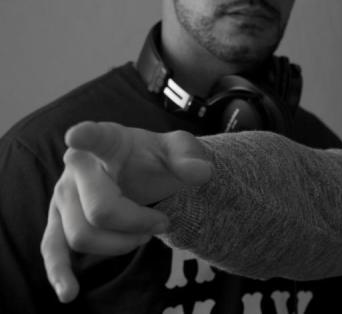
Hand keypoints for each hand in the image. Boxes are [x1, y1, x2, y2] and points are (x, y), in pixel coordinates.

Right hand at [41, 121, 212, 302]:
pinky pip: (53, 249)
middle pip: (99, 210)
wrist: (144, 171)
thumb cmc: (156, 157)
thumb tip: (201, 173)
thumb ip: (191, 157)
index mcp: (108, 141)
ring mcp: (63, 195)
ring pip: (82, 235)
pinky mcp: (59, 221)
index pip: (96, 136)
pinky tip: (69, 293)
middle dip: (138, 223)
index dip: (86, 136)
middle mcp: (77, 167)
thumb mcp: (179, 150)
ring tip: (143, 233)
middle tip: (162, 221)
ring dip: (121, 244)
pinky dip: (59, 272)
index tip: (76, 135)